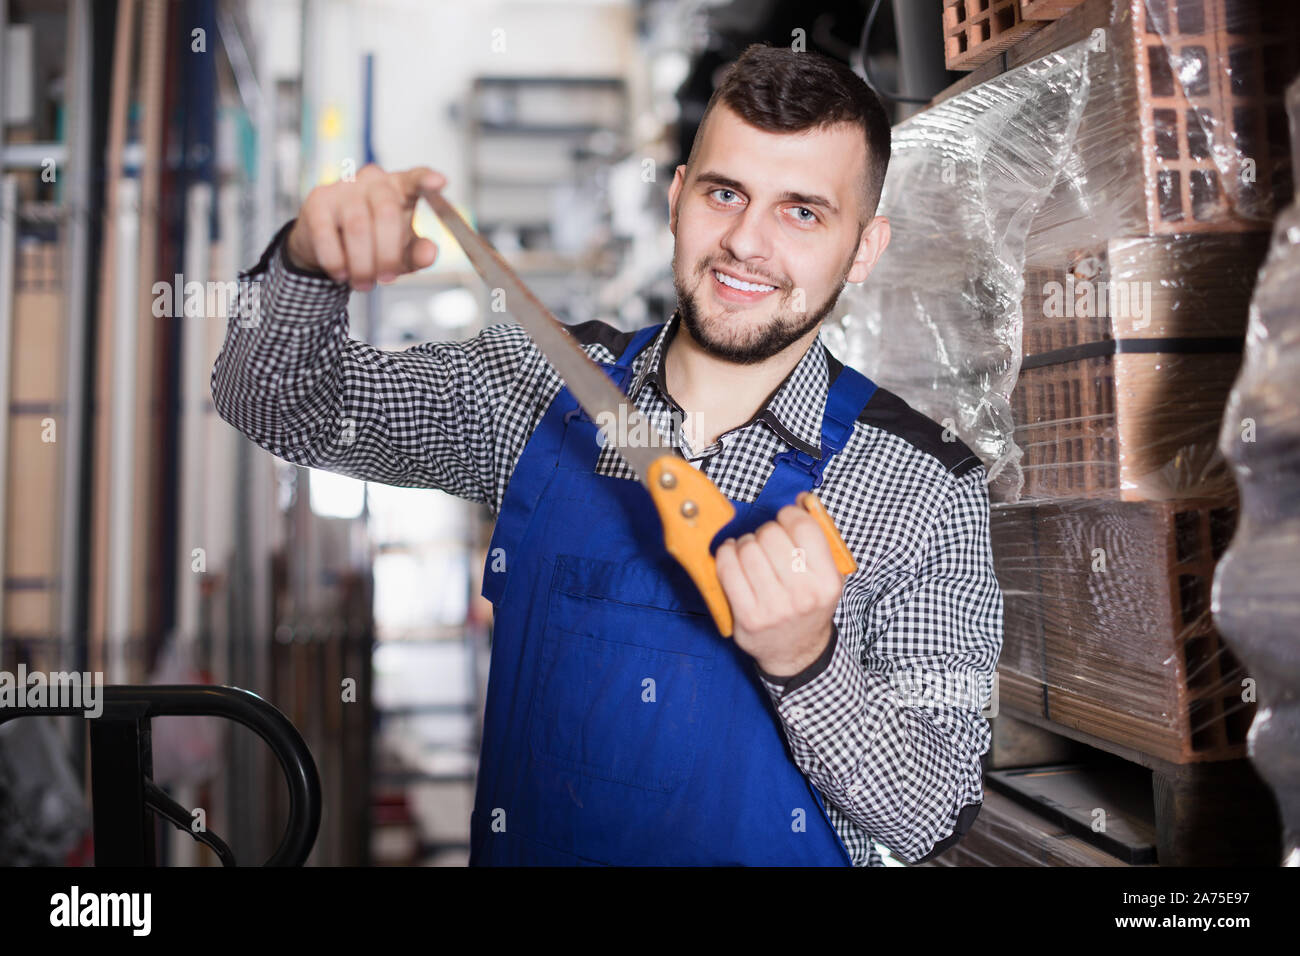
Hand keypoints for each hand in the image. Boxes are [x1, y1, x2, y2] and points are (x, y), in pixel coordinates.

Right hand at [285, 164, 445, 289]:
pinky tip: (341, 272)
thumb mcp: (402, 253)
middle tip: (385, 278)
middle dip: (388, 255)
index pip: (416, 179)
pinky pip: (327, 235)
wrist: (327, 245)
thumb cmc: (372, 243)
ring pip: (358, 227)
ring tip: (363, 283)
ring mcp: (344, 188)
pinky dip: (336, 262)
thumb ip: (418, 254)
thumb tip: (429, 253)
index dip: (426, 180)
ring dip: (362, 264)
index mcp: (400, 188)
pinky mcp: (318, 201)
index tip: (440, 183)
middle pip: (387, 214)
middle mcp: (373, 181)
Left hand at [714, 503, 846, 676]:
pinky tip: (732, 557)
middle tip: (766, 544)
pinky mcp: (747, 616)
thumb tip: (799, 500)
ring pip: (747, 549)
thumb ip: (816, 537)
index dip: (789, 515)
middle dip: (765, 532)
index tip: (785, 520)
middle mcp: (803, 595)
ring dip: (744, 544)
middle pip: (771, 535)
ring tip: (750, 554)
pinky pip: (728, 569)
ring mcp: (774, 608)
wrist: (796, 652)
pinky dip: (725, 555)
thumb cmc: (808, 606)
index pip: (804, 527)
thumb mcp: (826, 575)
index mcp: (827, 582)